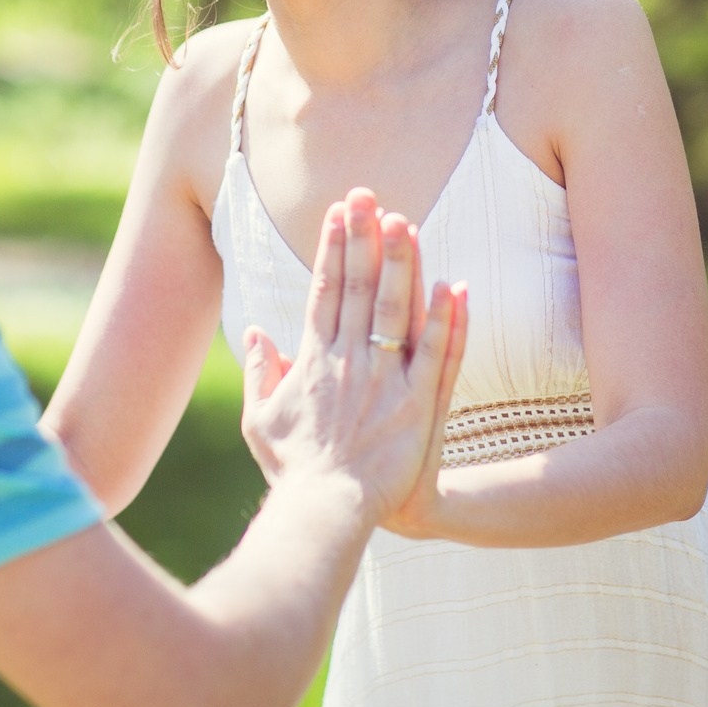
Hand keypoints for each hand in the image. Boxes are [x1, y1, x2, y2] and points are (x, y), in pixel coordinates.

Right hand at [238, 189, 467, 524]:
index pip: (324, 290)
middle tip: (368, 194)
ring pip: (396, 308)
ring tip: (406, 221)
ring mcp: (383, 380)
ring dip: (401, 263)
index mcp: (312, 360)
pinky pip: (434, 353)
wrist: (325, 512)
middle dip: (363, 237)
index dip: (332, 248)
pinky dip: (444, 319)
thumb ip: (258, 373)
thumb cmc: (292, 473)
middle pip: (358, 286)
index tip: (338, 212)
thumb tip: (255, 334)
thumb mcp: (259, 421)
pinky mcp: (417, 404)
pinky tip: (453, 285)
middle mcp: (347, 360)